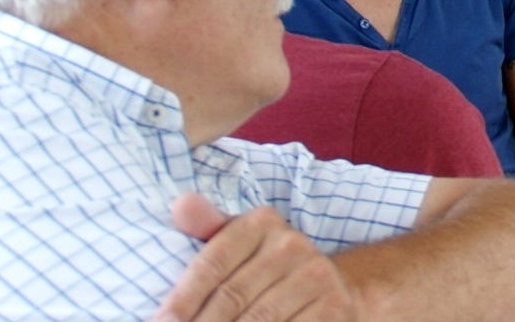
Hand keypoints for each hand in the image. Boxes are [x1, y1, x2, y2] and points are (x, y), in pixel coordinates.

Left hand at [157, 195, 357, 321]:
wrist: (331, 288)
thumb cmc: (263, 270)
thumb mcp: (237, 243)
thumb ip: (207, 226)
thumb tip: (180, 204)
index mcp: (262, 223)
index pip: (212, 263)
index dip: (182, 299)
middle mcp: (293, 244)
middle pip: (231, 297)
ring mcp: (316, 276)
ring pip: (257, 321)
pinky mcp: (334, 308)